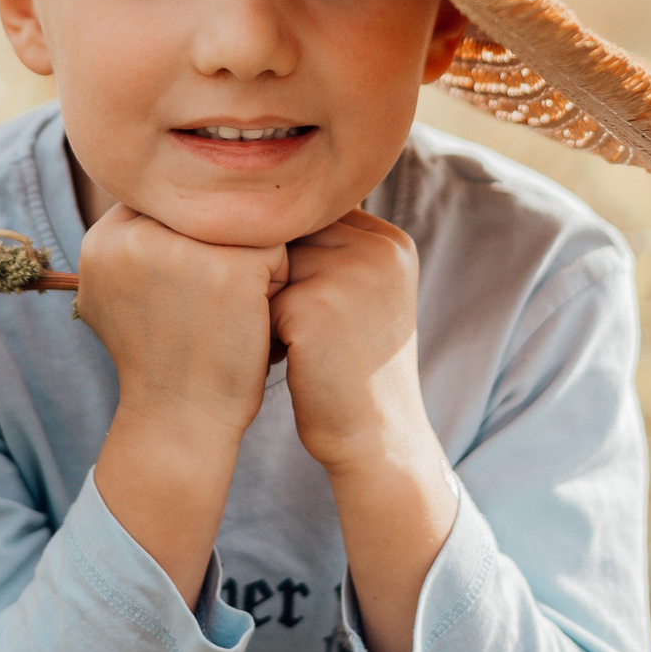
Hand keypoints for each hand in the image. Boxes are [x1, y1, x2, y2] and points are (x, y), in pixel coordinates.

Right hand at [77, 204, 287, 605]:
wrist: (181, 422)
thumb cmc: (159, 359)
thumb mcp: (113, 297)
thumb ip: (126, 243)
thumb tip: (154, 194)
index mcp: (103, 240)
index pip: (165, 203)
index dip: (189, 239)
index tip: (190, 286)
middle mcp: (136, 236)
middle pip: (206, 208)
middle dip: (217, 245)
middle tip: (215, 298)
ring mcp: (186, 250)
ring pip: (241, 223)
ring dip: (248, 258)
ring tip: (234, 306)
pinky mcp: (233, 268)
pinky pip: (276, 248)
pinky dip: (275, 280)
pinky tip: (256, 316)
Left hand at [271, 209, 431, 471]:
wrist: (375, 439)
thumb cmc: (356, 369)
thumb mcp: (364, 298)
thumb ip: (334, 251)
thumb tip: (266, 212)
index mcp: (392, 242)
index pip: (315, 218)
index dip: (296, 260)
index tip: (308, 305)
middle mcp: (376, 249)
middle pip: (291, 237)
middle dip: (278, 279)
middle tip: (293, 328)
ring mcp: (348, 273)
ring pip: (270, 265)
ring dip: (264, 301)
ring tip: (288, 341)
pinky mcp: (313, 304)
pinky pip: (258, 297)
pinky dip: (259, 330)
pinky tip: (283, 358)